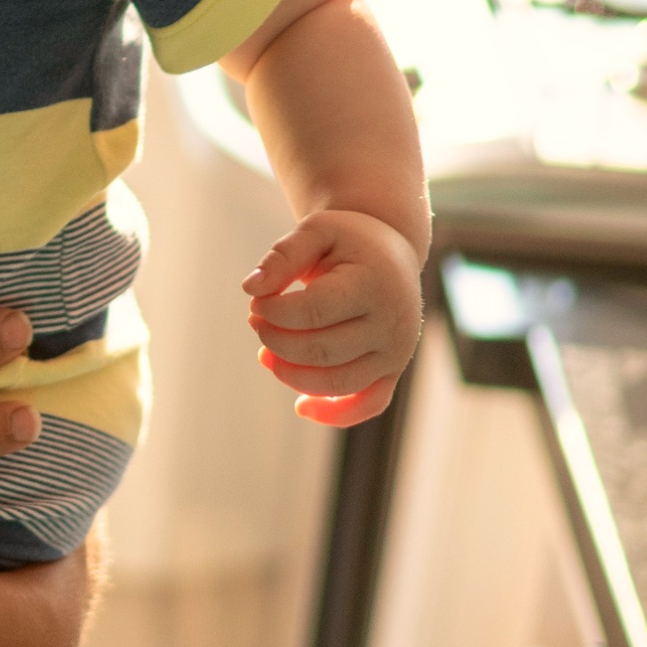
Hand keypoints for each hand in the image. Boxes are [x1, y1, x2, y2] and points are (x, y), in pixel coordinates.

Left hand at [244, 208, 423, 425]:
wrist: (390, 251)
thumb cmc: (347, 240)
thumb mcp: (315, 232)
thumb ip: (282, 257)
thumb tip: (250, 288)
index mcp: (374, 285)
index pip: (313, 312)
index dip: (273, 311)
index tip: (255, 300)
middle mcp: (392, 325)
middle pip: (322, 351)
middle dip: (276, 340)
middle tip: (254, 321)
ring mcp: (395, 353)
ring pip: (338, 383)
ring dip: (291, 375)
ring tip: (265, 353)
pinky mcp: (393, 371)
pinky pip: (368, 405)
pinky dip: (335, 414)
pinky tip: (301, 407)